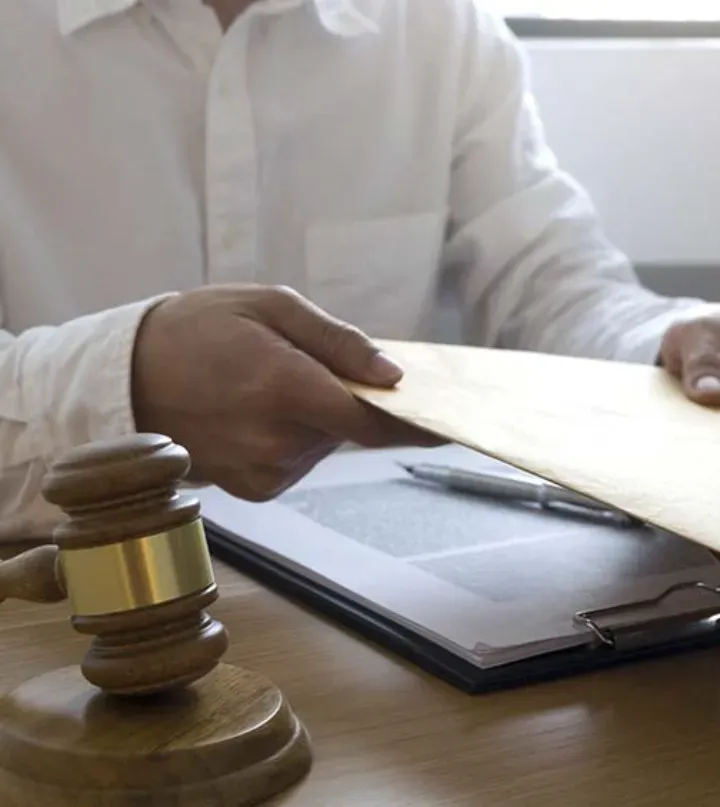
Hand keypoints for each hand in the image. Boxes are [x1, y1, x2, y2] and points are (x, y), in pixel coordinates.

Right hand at [131, 284, 437, 500]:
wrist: (126, 377)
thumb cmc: (200, 329)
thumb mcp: (271, 307)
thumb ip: (339, 342)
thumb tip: (392, 374)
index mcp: (285, 388)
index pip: (374, 419)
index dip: (416, 420)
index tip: (450, 419)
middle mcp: (277, 440)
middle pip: (352, 428)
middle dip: (350, 400)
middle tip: (317, 368)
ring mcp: (265, 472)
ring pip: (327, 444)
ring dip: (320, 419)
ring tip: (272, 385)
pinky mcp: (257, 490)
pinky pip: (302, 460)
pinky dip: (297, 438)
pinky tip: (260, 412)